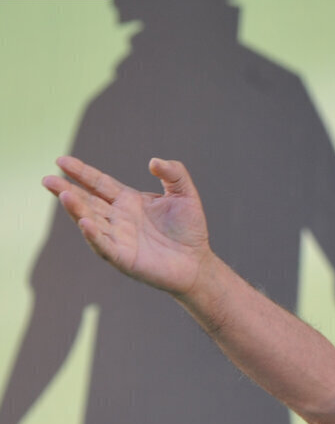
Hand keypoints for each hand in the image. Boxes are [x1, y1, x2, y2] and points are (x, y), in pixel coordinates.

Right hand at [43, 157, 212, 296]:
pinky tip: (85, 222)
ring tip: (64, 195)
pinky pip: (104, 245)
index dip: (81, 172)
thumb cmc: (189, 229)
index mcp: (128, 201)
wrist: (198, 263)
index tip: (60, 161)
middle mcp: (118, 218)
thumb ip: (174, 173)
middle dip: (67, 190)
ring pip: (91, 221)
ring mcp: (118, 238)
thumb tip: (153, 161)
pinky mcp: (123, 258)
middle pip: (87, 201)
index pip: (99, 183)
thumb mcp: (185, 194)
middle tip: (47, 180)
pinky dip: (93, 235)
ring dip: (77, 209)